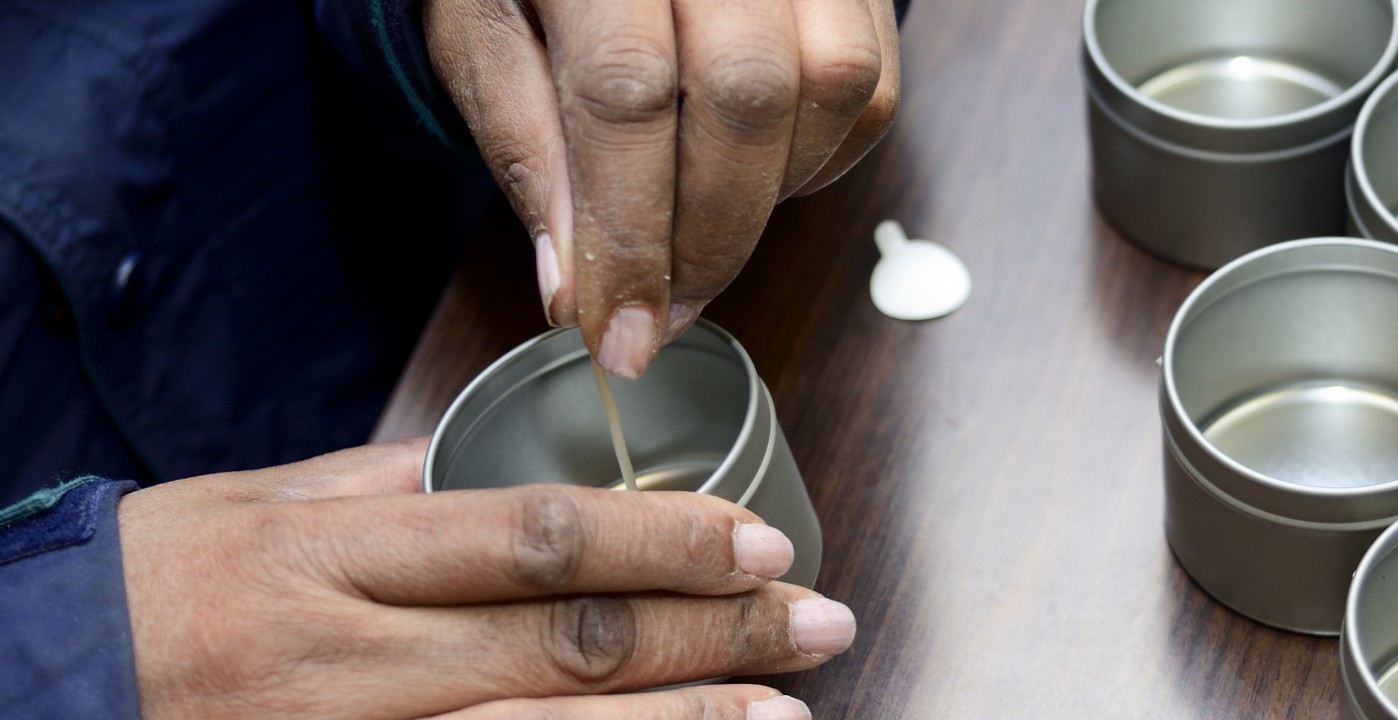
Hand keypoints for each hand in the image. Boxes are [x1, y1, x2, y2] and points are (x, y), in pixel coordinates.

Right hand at [120, 439, 853, 718]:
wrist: (39, 695)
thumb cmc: (146, 592)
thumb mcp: (254, 502)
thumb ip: (386, 482)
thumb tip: (500, 456)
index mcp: (334, 558)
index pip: (535, 539)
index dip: (663, 543)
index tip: (759, 538)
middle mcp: (356, 660)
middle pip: (571, 645)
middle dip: (714, 634)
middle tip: (820, 619)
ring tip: (787, 715)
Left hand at [424, 0, 902, 377]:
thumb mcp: (483, 39)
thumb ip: (530, 153)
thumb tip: (575, 289)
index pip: (627, 93)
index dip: (629, 234)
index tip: (618, 333)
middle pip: (745, 94)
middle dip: (709, 236)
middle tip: (665, 310)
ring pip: (832, 87)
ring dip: (770, 196)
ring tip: (700, 227)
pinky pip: (870, 86)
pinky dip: (819, 159)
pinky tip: (753, 174)